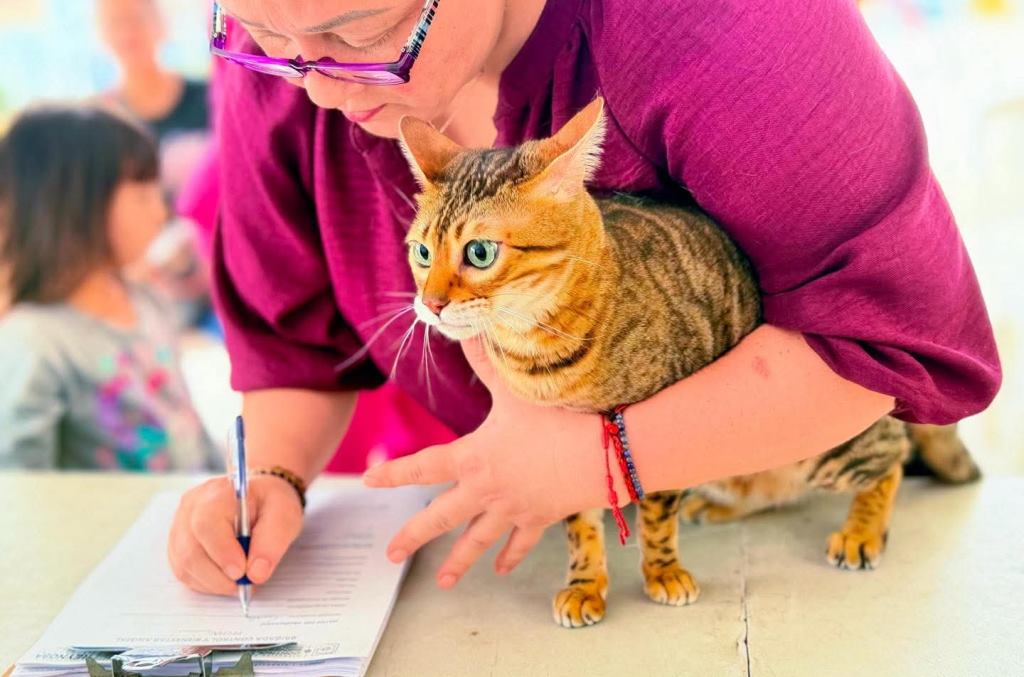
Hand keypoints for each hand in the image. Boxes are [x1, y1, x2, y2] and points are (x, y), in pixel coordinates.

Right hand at [168, 474, 302, 594]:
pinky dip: (205, 582)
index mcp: (217, 493)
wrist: (259, 498)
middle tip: (244, 583)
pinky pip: (183, 571)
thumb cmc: (269, 503)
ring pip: (184, 565)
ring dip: (213, 582)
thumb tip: (256, 573)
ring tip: (239, 580)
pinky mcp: (178, 544)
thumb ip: (272, 542)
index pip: (206, 524)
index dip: (222, 553)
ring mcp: (180, 526)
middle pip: (190, 550)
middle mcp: (191, 507)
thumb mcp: (284, 515)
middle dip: (219, 576)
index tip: (242, 571)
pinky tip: (224, 578)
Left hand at [363, 338, 607, 587]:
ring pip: (477, 540)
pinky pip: (520, 542)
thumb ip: (485, 360)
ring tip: (441, 583)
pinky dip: (509, 556)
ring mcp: (512, 509)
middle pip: (441, 517)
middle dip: (413, 537)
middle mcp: (486, 490)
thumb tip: (463, 327)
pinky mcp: (539, 518)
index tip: (369, 482)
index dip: (394, 474)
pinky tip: (499, 569)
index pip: (423, 467)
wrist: (602, 454)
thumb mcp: (514, 388)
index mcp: (473, 458)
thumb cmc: (557, 417)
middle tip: (391, 556)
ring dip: (459, 562)